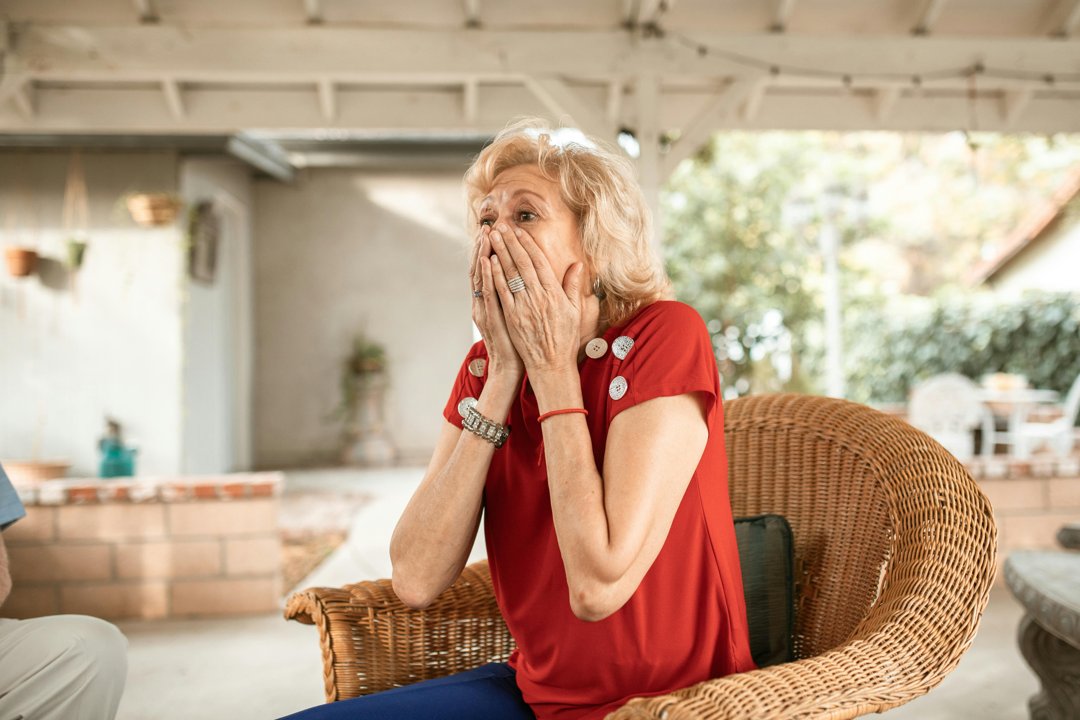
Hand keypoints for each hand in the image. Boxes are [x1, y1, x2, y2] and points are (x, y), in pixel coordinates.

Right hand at [471, 228, 523, 382]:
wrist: (510, 368)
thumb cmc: (519, 344)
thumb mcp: (518, 317)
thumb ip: (519, 298)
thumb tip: (526, 282)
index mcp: (495, 300)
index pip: (492, 270)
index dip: (494, 251)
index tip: (499, 232)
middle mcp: (486, 302)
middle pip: (484, 269)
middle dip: (486, 247)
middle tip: (488, 226)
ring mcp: (486, 308)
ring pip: (483, 276)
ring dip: (484, 254)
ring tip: (485, 235)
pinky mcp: (491, 317)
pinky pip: (488, 292)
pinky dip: (486, 275)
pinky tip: (487, 260)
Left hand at [487, 223, 584, 373]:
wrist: (551, 364)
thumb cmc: (564, 338)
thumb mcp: (575, 311)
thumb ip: (573, 286)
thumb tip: (577, 264)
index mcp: (554, 294)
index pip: (539, 262)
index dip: (528, 244)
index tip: (519, 230)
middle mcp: (538, 297)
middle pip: (522, 263)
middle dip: (510, 242)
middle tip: (501, 226)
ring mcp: (523, 307)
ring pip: (510, 274)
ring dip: (500, 253)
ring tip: (492, 237)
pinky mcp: (512, 317)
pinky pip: (502, 292)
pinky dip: (495, 276)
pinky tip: (488, 262)